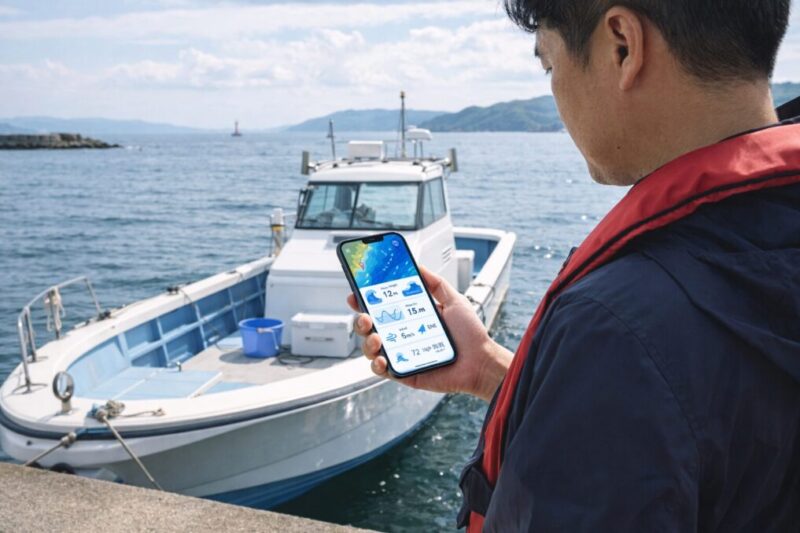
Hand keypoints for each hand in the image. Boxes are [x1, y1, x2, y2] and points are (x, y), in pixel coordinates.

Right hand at [346, 265, 511, 401]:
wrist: (481, 361)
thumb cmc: (470, 335)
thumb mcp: (454, 300)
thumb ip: (435, 283)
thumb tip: (418, 266)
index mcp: (409, 317)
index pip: (381, 307)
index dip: (365, 299)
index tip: (357, 291)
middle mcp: (401, 335)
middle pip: (369, 326)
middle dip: (360, 319)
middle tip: (365, 315)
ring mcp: (400, 354)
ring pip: (370, 348)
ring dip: (367, 341)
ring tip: (377, 336)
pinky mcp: (403, 373)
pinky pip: (381, 369)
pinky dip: (377, 364)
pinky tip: (382, 358)